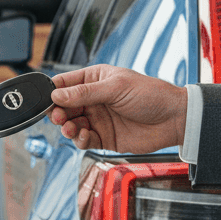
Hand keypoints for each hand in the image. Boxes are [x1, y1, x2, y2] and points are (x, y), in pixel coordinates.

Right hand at [49, 64, 187, 152]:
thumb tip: (57, 95)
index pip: (65, 84)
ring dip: (68, 128)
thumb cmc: (151, 95)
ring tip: (71, 128)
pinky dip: (80, 140)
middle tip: (59, 117)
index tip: (47, 100)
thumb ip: (85, 92)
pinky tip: (85, 136)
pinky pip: (84, 140)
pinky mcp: (104, 137)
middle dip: (58, 113)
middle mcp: (93, 99)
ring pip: (72, 125)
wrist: (173, 119)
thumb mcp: (115, 87)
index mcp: (95, 79)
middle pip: (64, 107)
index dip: (53, 92)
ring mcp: (98, 119)